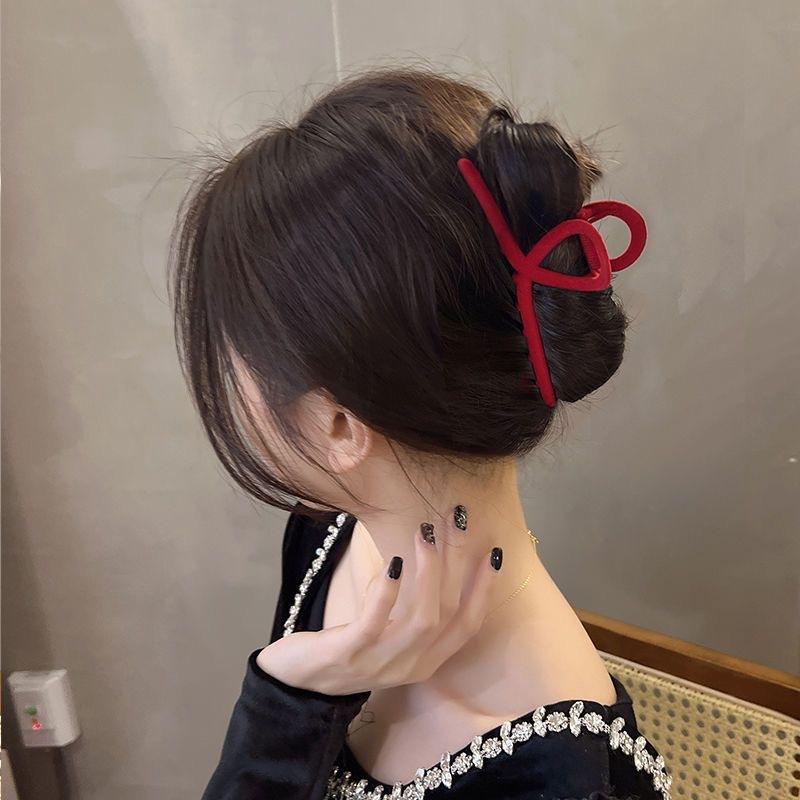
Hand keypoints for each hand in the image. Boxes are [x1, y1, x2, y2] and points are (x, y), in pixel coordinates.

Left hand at [256, 511, 502, 695]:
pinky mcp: (348, 655)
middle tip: (456, 520)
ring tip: (424, 532)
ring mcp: (380, 663)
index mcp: (425, 661)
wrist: (297, 680)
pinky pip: (374, 624)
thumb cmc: (348, 646)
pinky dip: (387, 592)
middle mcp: (410, 665)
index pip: (467, 625)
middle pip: (448, 613)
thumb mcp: (389, 634)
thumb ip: (412, 610)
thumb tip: (433, 558)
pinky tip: (392, 563)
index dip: (483, 590)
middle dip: (457, 563)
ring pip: (422, 620)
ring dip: (428, 572)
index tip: (493, 552)